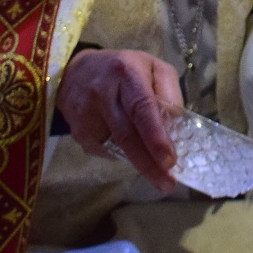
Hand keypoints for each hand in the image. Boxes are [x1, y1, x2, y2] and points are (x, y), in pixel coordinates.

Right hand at [57, 48, 183, 192]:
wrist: (74, 73)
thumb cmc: (123, 71)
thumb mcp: (152, 67)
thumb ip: (169, 92)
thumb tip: (177, 125)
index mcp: (126, 73)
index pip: (141, 107)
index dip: (155, 135)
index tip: (169, 160)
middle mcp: (102, 93)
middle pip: (127, 135)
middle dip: (149, 164)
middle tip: (168, 184)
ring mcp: (86, 116)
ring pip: (118, 148)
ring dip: (141, 165)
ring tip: (159, 177)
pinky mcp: (78, 133)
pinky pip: (107, 151)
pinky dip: (123, 155)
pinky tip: (130, 148)